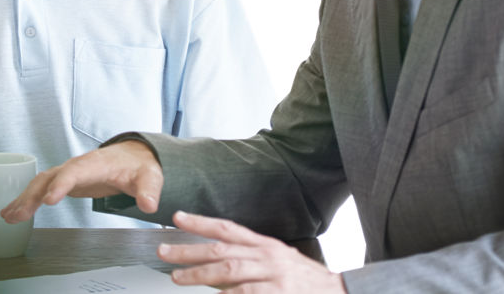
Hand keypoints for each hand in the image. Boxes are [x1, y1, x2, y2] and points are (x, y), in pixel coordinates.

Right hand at [1, 140, 161, 223]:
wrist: (133, 156)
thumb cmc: (139, 166)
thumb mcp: (150, 177)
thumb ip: (149, 190)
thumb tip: (149, 204)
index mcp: (95, 164)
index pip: (74, 172)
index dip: (60, 185)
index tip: (48, 200)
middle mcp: (77, 166)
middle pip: (49, 177)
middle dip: (32, 195)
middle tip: (19, 214)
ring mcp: (68, 173)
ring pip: (40, 183)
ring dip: (23, 198)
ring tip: (7, 216)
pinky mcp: (64, 181)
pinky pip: (41, 188)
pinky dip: (26, 199)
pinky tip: (13, 213)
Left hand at [159, 211, 345, 292]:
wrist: (339, 293)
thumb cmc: (304, 280)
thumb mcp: (277, 261)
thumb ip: (247, 260)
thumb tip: (211, 263)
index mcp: (265, 244)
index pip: (227, 228)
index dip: (201, 222)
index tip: (177, 217)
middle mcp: (267, 255)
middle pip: (221, 250)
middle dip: (188, 251)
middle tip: (164, 253)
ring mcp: (274, 275)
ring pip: (229, 271)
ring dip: (200, 274)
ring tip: (178, 278)